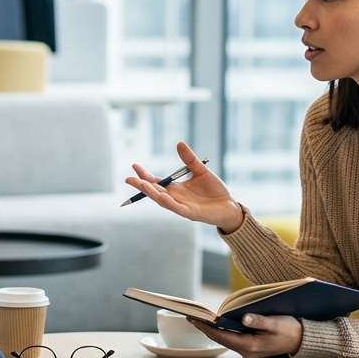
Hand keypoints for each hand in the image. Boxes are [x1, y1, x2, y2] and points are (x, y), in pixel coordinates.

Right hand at [124, 141, 244, 232]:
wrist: (230, 207)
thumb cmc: (215, 191)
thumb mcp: (201, 171)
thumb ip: (189, 159)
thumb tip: (179, 143)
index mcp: (176, 189)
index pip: (156, 182)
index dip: (145, 175)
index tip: (134, 166)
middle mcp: (176, 198)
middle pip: (155, 192)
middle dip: (141, 186)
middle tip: (128, 179)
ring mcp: (183, 207)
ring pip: (163, 201)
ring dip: (151, 193)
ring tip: (141, 185)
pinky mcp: (192, 214)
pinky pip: (178, 209)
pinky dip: (169, 203)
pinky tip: (161, 197)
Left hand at [190, 314, 302, 357]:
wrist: (301, 341)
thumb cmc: (289, 330)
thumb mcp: (275, 323)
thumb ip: (259, 320)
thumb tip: (244, 318)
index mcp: (250, 346)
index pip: (223, 336)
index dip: (207, 328)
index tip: (194, 319)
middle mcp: (247, 351)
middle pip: (221, 339)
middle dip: (206, 328)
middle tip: (192, 316)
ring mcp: (248, 350)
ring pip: (226, 339)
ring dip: (213, 330)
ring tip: (201, 319)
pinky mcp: (251, 347)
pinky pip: (232, 338)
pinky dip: (223, 331)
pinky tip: (218, 323)